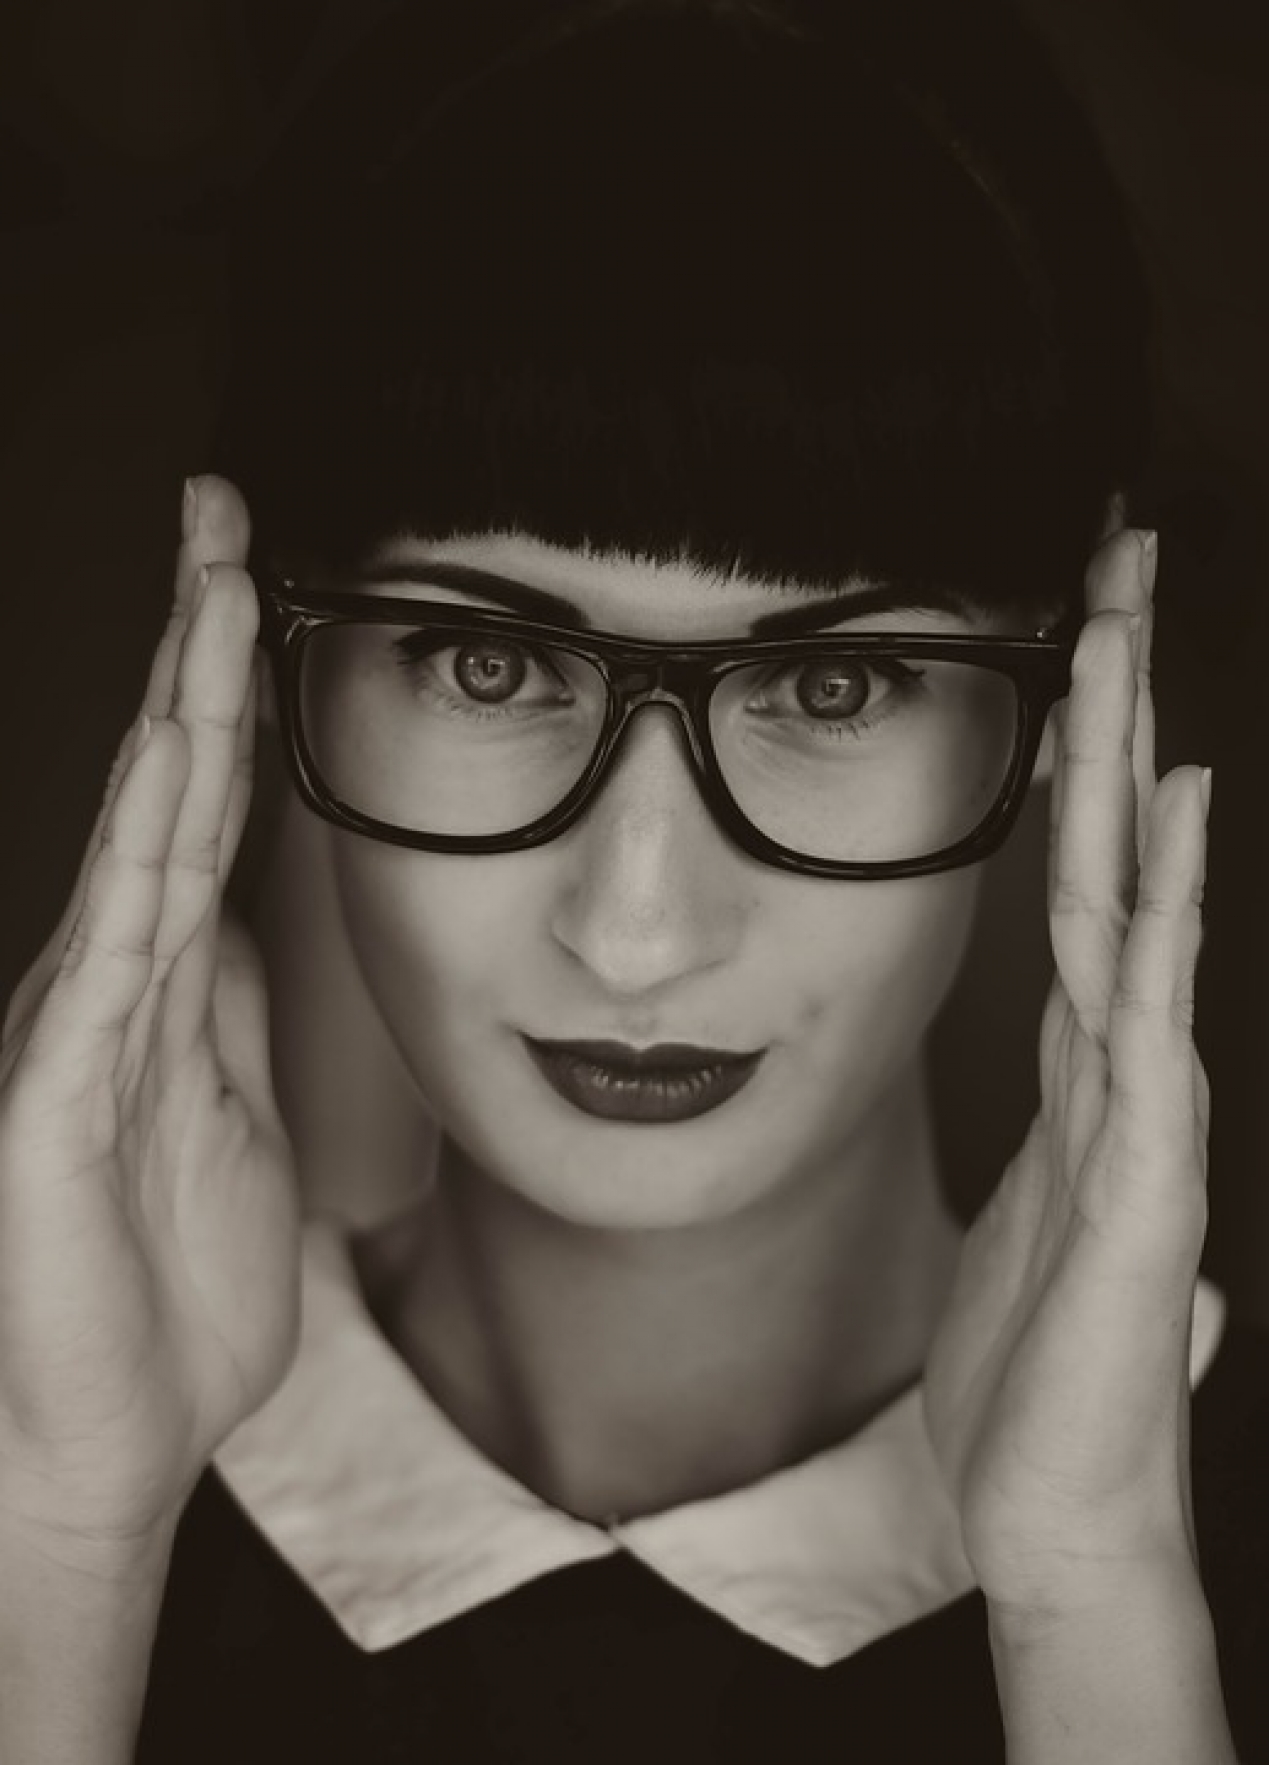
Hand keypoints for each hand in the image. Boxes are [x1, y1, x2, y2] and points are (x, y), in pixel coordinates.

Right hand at [0, 476, 299, 1555]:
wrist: (105, 1439)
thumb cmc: (167, 1293)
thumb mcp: (239, 1119)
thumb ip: (242, 1019)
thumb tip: (260, 924)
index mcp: (164, 985)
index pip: (199, 806)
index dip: (225, 692)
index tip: (254, 580)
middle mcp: (114, 978)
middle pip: (161, 781)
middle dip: (194, 646)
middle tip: (221, 519)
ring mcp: (80, 1023)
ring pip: (136, 831)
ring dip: (174, 707)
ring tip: (205, 588)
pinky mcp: (56, 1089)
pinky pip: (110, 949)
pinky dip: (137, 850)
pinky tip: (160, 767)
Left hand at [923, 529, 1211, 1624]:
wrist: (1059, 1507)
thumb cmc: (1034, 1367)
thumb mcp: (1023, 1220)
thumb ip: (1059, 1148)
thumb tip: (1095, 1109)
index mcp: (1076, 1068)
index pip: (1076, 881)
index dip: (1076, 767)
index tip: (1064, 648)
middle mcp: (1118, 1064)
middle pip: (1112, 856)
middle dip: (1110, 715)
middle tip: (1112, 577)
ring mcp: (1140, 1107)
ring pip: (1131, 900)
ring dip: (1129, 769)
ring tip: (1124, 642)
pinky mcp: (1145, 1170)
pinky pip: (1148, 1011)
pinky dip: (1160, 907)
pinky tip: (1178, 814)